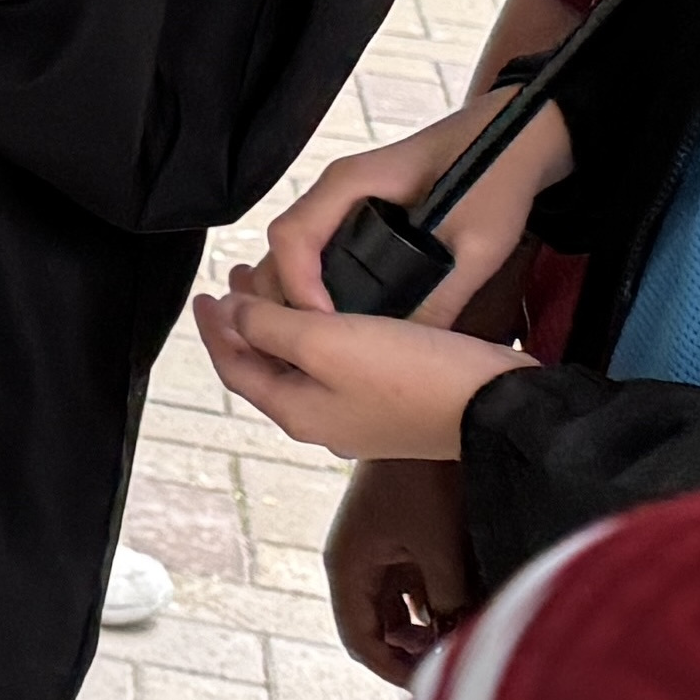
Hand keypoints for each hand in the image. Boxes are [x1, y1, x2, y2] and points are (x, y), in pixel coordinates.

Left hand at [191, 266, 528, 462]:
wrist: (496, 406)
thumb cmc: (412, 374)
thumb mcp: (326, 342)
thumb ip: (270, 328)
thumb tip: (232, 315)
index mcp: (297, 411)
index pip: (236, 368)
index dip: (214, 330)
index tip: (204, 293)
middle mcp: (322, 421)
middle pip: (266, 368)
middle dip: (247, 323)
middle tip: (238, 279)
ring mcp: (358, 415)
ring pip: (302, 366)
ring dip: (282, 325)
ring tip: (279, 285)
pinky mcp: (391, 403)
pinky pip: (336, 367)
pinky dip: (318, 334)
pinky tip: (333, 310)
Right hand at [257, 91, 569, 323]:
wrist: (521, 137)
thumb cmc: (496, 173)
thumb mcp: (479, 243)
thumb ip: (445, 297)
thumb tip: (412, 353)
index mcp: (350, 183)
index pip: (292, 237)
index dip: (296, 289)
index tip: (324, 332)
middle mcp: (336, 190)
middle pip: (281, 248)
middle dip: (285, 300)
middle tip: (315, 348)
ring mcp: (344, 201)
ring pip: (296, 252)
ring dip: (297, 295)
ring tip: (324, 342)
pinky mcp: (359, 214)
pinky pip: (318, 252)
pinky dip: (316, 286)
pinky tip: (344, 320)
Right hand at [323, 458, 478, 689]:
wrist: (433, 415)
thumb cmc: (426, 479)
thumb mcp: (438, 550)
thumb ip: (446, 605)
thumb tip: (459, 648)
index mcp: (348, 566)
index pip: (363, 641)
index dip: (397, 671)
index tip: (435, 687)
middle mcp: (354, 562)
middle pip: (377, 629)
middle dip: (414, 652)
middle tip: (454, 666)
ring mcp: (375, 549)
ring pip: (396, 610)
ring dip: (427, 628)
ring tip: (465, 638)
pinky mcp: (396, 536)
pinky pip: (409, 585)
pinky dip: (434, 603)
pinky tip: (467, 607)